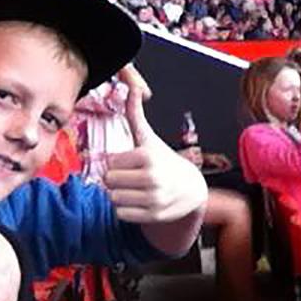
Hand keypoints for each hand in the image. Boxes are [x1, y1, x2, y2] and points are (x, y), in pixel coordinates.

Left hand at [104, 65, 207, 223]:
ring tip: (133, 188)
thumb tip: (131, 85)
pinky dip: (125, 209)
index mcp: (147, 156)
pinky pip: (121, 214)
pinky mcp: (154, 216)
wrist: (191, 188)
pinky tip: (138, 201)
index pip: (110, 163)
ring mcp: (154, 199)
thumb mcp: (148, 137)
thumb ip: (135, 113)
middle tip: (129, 176)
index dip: (116, 163)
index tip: (129, 162)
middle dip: (115, 179)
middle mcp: (152, 178)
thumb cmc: (163, 159)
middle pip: (108, 181)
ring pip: (113, 198)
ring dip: (119, 194)